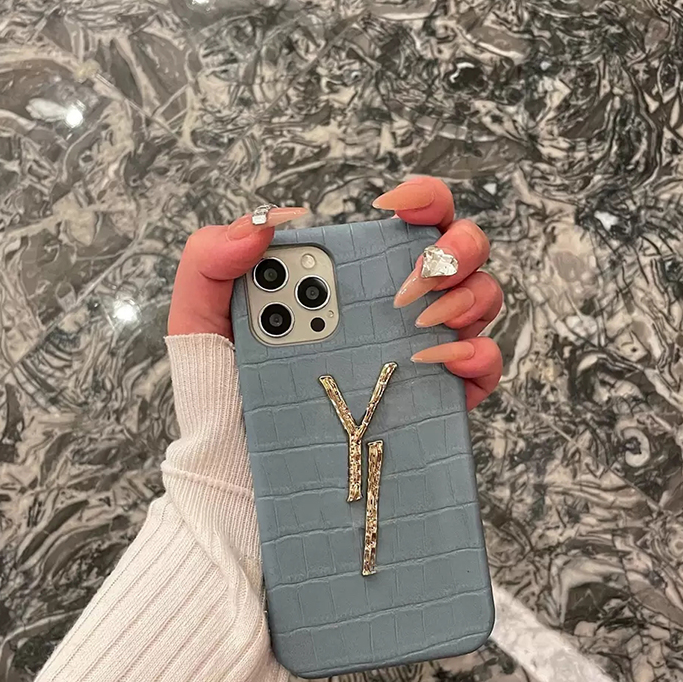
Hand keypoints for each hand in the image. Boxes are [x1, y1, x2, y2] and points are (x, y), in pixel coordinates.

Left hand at [168, 176, 502, 408]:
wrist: (239, 483)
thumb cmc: (223, 402)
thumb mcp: (199, 323)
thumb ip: (211, 259)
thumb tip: (266, 220)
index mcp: (348, 280)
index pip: (407, 220)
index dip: (420, 198)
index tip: (392, 207)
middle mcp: (392, 309)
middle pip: (460, 251)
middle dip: (451, 250)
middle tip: (405, 284)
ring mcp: (419, 353)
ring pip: (481, 299)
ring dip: (463, 298)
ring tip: (417, 323)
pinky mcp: (436, 401)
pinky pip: (482, 365)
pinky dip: (473, 354)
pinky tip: (432, 361)